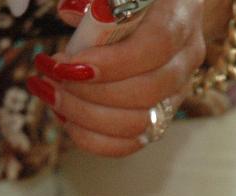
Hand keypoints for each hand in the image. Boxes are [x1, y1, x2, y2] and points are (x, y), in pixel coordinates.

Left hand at [31, 0, 207, 156]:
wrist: (164, 8)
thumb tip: (67, 12)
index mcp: (180, 16)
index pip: (155, 47)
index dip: (112, 63)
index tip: (68, 63)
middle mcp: (186, 59)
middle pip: (146, 92)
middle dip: (88, 92)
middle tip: (49, 77)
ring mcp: (177, 91)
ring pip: (139, 124)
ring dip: (85, 116)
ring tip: (51, 95)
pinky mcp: (161, 114)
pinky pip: (132, 142)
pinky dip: (94, 137)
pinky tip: (66, 118)